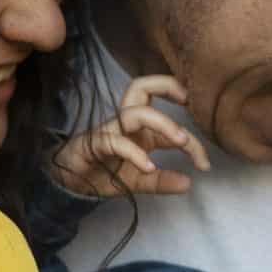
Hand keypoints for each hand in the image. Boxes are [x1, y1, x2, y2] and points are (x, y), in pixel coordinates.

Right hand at [49, 75, 211, 196]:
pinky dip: (135, 153)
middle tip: (190, 102)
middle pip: (141, 87)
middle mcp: (124, 123)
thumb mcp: (138, 181)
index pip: (169, 120)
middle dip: (167, 86)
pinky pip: (116, 141)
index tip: (205, 164)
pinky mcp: (94, 144)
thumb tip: (188, 183)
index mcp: (138, 128)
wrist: (67, 185)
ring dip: (163, 123)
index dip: (192, 141)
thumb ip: (161, 181)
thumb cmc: (101, 174)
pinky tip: (149, 167)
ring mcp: (109, 131)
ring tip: (181, 141)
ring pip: (135, 112)